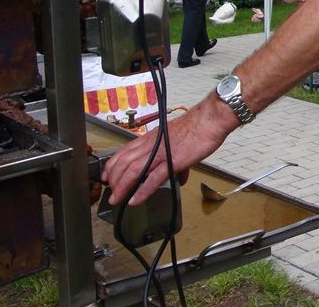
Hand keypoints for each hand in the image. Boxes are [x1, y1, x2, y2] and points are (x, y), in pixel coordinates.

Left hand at [101, 99, 233, 205]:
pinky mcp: (173, 161)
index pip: (125, 151)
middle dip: (114, 179)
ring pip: (133, 170)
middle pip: (124, 162)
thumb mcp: (179, 140)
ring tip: (117, 199)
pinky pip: (154, 178)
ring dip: (122, 186)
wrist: (210, 120)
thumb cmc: (198, 127)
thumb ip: (176, 159)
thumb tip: (179, 176)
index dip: (113, 165)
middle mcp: (152, 144)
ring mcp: (161, 153)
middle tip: (111, 192)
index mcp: (152, 138)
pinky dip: (142, 190)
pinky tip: (136, 199)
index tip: (108, 176)